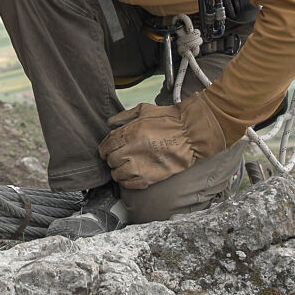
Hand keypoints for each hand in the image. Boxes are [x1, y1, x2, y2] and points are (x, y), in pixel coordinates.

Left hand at [97, 94, 226, 188]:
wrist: (191, 134)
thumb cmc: (168, 120)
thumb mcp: (144, 110)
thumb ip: (124, 116)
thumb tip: (109, 123)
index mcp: (131, 133)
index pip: (107, 145)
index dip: (104, 149)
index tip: (106, 150)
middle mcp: (133, 150)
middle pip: (111, 160)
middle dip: (112, 158)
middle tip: (117, 157)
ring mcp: (142, 166)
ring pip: (118, 174)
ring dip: (118, 171)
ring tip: (123, 167)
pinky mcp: (151, 178)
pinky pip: (130, 184)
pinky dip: (126, 181)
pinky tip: (130, 175)